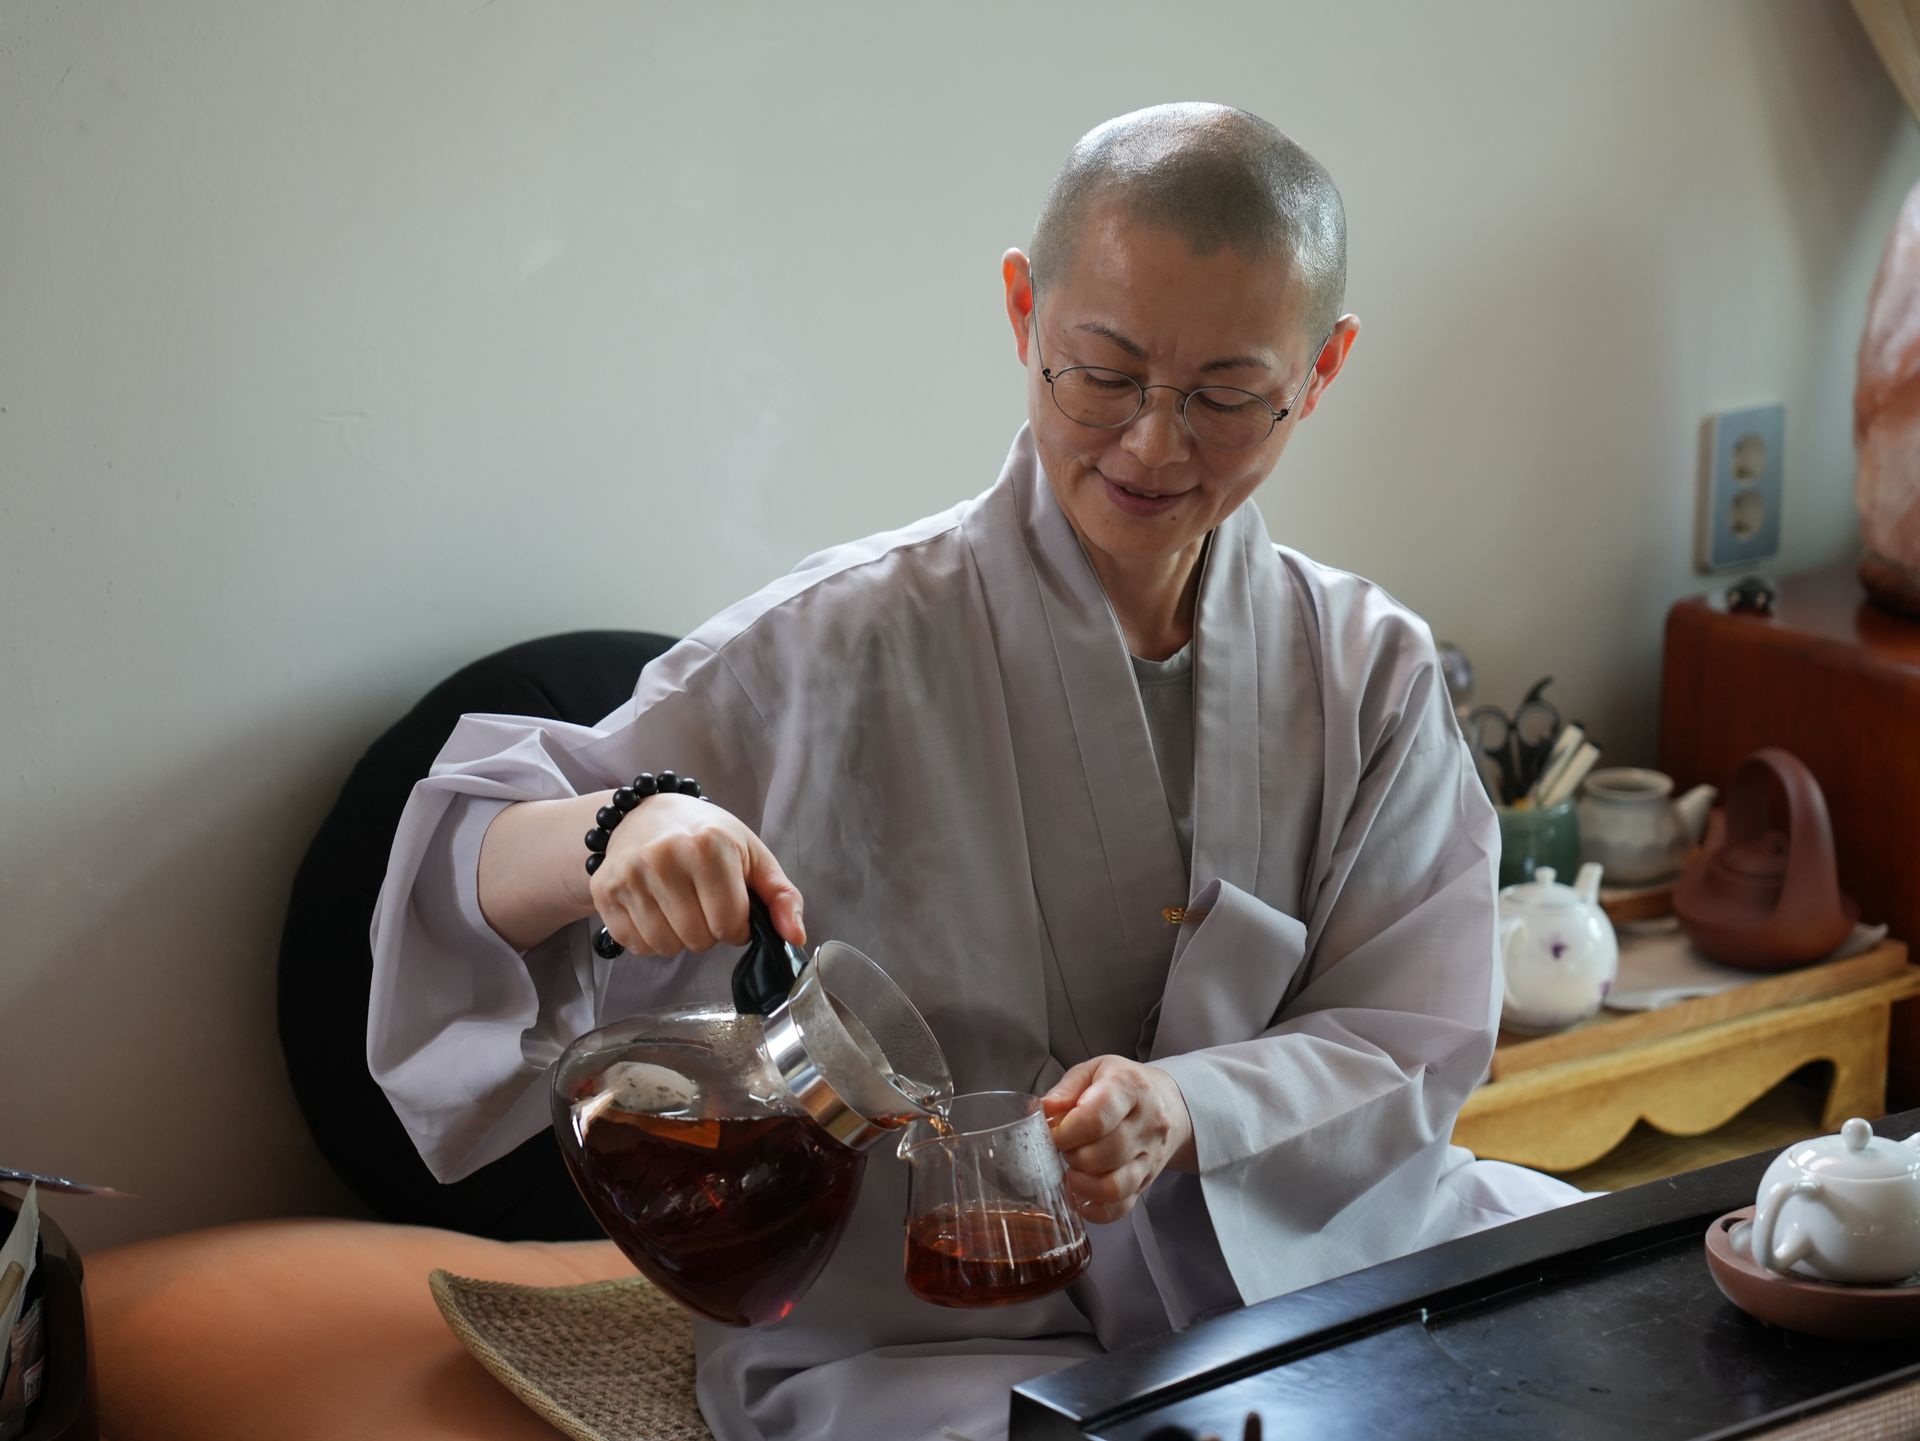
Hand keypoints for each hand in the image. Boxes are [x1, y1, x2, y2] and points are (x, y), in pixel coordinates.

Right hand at [589, 794, 804, 956]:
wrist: (648, 815)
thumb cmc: (708, 837)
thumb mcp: (753, 856)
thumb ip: (782, 897)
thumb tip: (795, 937)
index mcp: (708, 845)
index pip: (730, 923)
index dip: (738, 926)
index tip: (732, 907)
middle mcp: (664, 857)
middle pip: (697, 939)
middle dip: (708, 932)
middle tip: (703, 904)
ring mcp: (629, 874)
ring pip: (665, 947)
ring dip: (679, 938)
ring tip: (680, 907)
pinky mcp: (604, 890)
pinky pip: (635, 945)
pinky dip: (649, 938)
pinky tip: (655, 910)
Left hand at [1042, 1056, 1195, 1222]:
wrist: (1168, 1103)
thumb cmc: (1123, 1084)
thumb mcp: (1094, 1071)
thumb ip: (1066, 1089)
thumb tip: (1042, 1111)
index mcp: (1130, 1088)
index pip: (1096, 1118)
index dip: (1066, 1132)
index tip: (1053, 1133)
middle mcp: (1147, 1124)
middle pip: (1102, 1154)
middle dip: (1072, 1155)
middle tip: (1065, 1147)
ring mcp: (1150, 1157)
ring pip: (1113, 1187)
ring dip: (1082, 1184)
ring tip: (1072, 1170)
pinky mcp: (1147, 1182)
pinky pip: (1121, 1208)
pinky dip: (1095, 1209)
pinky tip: (1081, 1196)